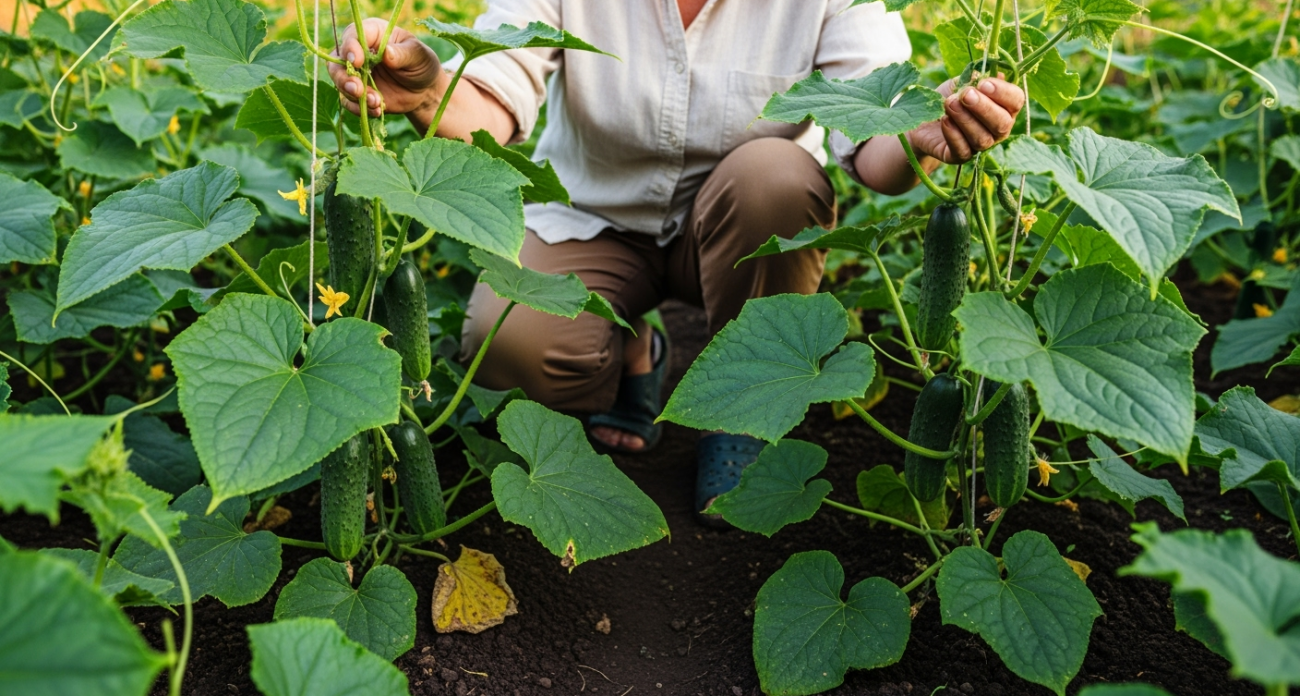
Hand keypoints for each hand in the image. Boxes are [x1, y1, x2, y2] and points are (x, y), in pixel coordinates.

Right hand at [327, 18, 443, 118]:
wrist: (425, 90)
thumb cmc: (422, 64)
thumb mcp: (419, 56)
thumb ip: (403, 53)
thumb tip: (387, 53)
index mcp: (373, 34)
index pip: (352, 35)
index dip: (350, 47)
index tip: (357, 61)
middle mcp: (359, 52)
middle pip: (337, 60)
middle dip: (343, 76)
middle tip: (357, 90)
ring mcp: (356, 73)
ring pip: (339, 81)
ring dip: (352, 95)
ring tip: (376, 102)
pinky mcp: (358, 93)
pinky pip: (348, 102)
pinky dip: (359, 108)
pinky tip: (376, 110)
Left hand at [907, 77, 1025, 164]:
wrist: (923, 118)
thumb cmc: (949, 97)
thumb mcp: (960, 82)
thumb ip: (975, 78)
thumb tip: (990, 73)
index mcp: (1004, 107)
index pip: (1016, 100)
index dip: (1003, 92)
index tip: (983, 84)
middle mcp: (997, 129)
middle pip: (1002, 123)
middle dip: (984, 107)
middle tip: (966, 94)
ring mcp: (981, 146)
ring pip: (982, 138)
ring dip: (965, 119)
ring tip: (949, 103)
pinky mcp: (960, 157)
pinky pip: (963, 151)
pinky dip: (954, 135)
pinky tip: (945, 120)